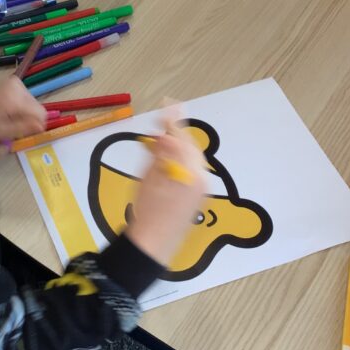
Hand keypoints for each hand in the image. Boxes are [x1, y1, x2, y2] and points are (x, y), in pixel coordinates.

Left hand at [0, 79, 45, 140]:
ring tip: (8, 120)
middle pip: (36, 107)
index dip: (37, 126)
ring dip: (24, 114)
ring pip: (31, 103)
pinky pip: (25, 98)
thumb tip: (42, 127)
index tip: (26, 134)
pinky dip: (20, 107)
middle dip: (29, 120)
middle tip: (14, 129)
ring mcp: (16, 82)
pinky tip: (7, 112)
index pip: (40, 113)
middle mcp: (18, 87)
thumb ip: (22, 129)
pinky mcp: (13, 82)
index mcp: (15, 99)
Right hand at [124, 113, 208, 266]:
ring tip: (162, 138)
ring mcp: (201, 189)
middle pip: (191, 148)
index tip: (168, 106)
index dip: (174, 121)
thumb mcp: (150, 177)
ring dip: (178, 146)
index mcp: (191, 173)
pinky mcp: (198, 196)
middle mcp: (201, 180)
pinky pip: (192, 170)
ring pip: (191, 158)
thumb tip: (166, 133)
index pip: (183, 139)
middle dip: (177, 133)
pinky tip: (168, 159)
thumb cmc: (148, 213)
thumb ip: (161, 153)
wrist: (152, 244)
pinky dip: (180, 160)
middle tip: (163, 120)